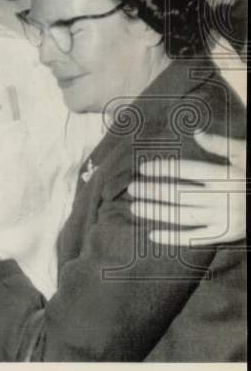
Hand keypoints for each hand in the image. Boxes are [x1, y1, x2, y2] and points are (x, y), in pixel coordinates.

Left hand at [129, 131, 246, 245]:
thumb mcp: (244, 154)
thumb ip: (220, 144)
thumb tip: (195, 131)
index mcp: (227, 177)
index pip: (188, 172)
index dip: (164, 169)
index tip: (143, 168)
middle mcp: (224, 199)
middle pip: (181, 195)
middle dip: (154, 191)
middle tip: (131, 188)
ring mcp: (225, 219)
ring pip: (184, 217)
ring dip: (157, 213)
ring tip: (135, 207)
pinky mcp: (226, 235)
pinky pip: (196, 238)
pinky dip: (174, 238)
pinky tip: (153, 235)